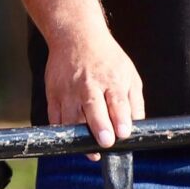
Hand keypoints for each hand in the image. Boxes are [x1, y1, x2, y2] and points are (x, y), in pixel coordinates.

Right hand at [47, 22, 145, 148]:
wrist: (75, 36)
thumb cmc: (107, 58)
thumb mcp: (129, 75)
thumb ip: (134, 103)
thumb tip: (136, 129)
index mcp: (111, 80)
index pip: (117, 102)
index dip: (120, 119)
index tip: (124, 133)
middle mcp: (88, 84)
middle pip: (93, 107)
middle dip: (99, 125)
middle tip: (105, 142)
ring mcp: (68, 88)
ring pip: (71, 116)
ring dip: (80, 135)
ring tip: (91, 152)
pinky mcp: (53, 92)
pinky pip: (55, 115)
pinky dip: (62, 129)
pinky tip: (73, 138)